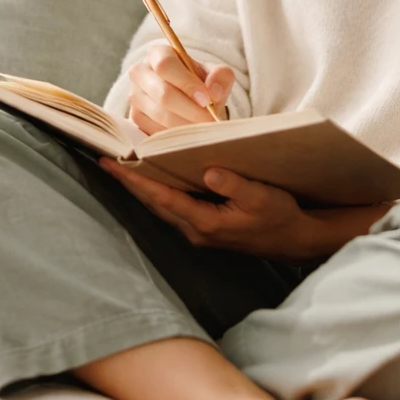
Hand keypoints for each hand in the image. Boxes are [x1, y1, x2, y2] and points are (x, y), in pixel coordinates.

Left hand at [98, 159, 316, 260]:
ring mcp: (199, 231)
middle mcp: (196, 230)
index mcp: (205, 222)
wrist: (294, 240)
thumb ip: (234, 185)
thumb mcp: (261, 197)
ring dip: (141, 187)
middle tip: (106, 159)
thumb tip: (208, 172)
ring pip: (161, 206)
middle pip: (153, 203)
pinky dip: (158, 192)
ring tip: (122, 165)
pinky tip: (154, 177)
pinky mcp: (205, 227)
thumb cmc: (279, 216)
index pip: (161, 198)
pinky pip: (173, 207)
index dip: (134, 181)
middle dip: (129, 182)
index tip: (111, 164)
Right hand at [126, 44, 234, 134]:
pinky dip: (176, 135)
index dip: (187, 83)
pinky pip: (155, 130)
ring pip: (160, 115)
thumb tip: (214, 91)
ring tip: (204, 128)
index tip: (206, 100)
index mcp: (157, 53)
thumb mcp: (215, 75)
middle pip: (163, 94)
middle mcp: (140, 72)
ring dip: (186, 125)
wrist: (188, 99)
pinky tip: (189, 133)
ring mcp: (134, 96)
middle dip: (191, 110)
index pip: (165, 65)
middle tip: (211, 120)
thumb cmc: (200, 82)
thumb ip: (221, 76)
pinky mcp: (134, 117)